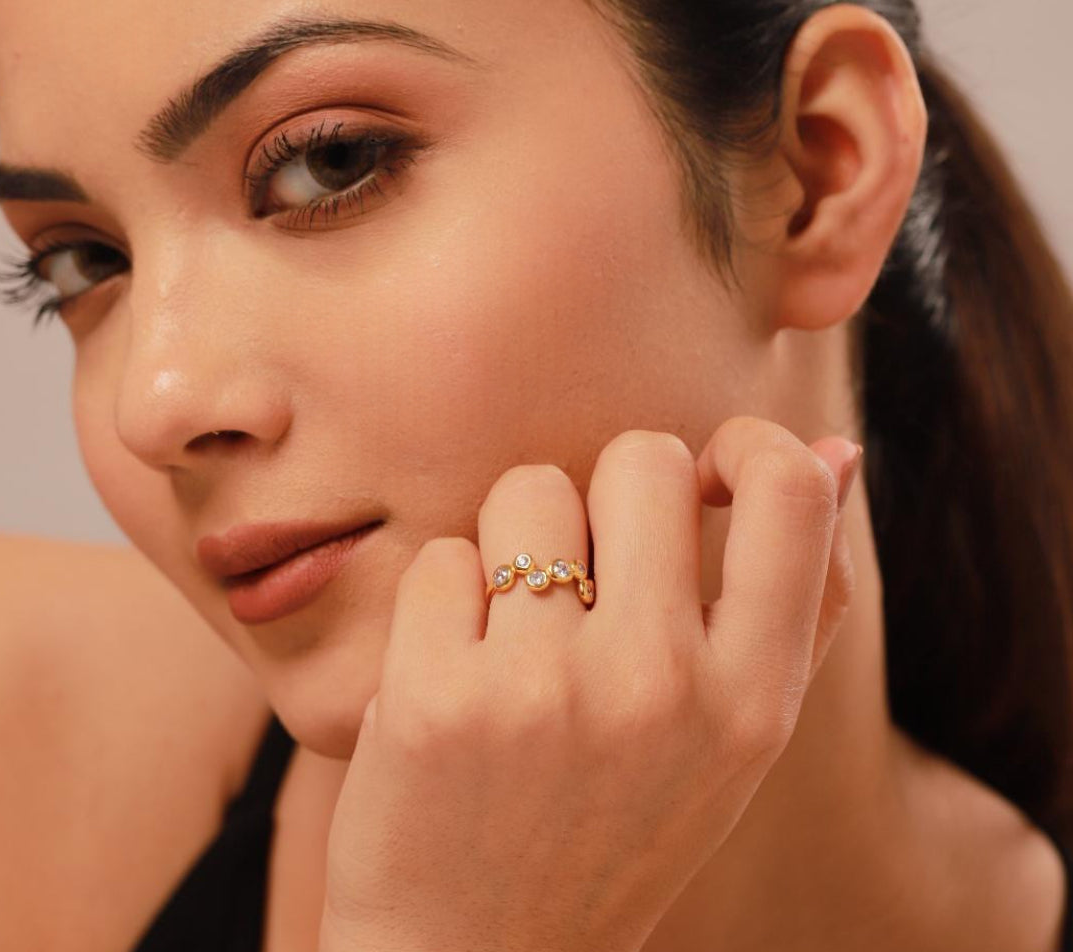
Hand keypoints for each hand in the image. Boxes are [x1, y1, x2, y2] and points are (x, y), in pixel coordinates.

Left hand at [317, 416, 862, 951]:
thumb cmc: (617, 826)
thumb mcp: (737, 735)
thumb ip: (800, 594)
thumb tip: (840, 448)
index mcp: (752, 699)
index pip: (791, 492)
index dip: (749, 447)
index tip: (707, 477)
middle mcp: (657, 687)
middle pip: (642, 459)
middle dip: (607, 493)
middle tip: (589, 567)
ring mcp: (543, 691)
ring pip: (529, 490)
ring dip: (516, 540)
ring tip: (517, 629)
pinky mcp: (435, 697)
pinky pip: (442, 557)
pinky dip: (445, 599)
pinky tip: (454, 671)